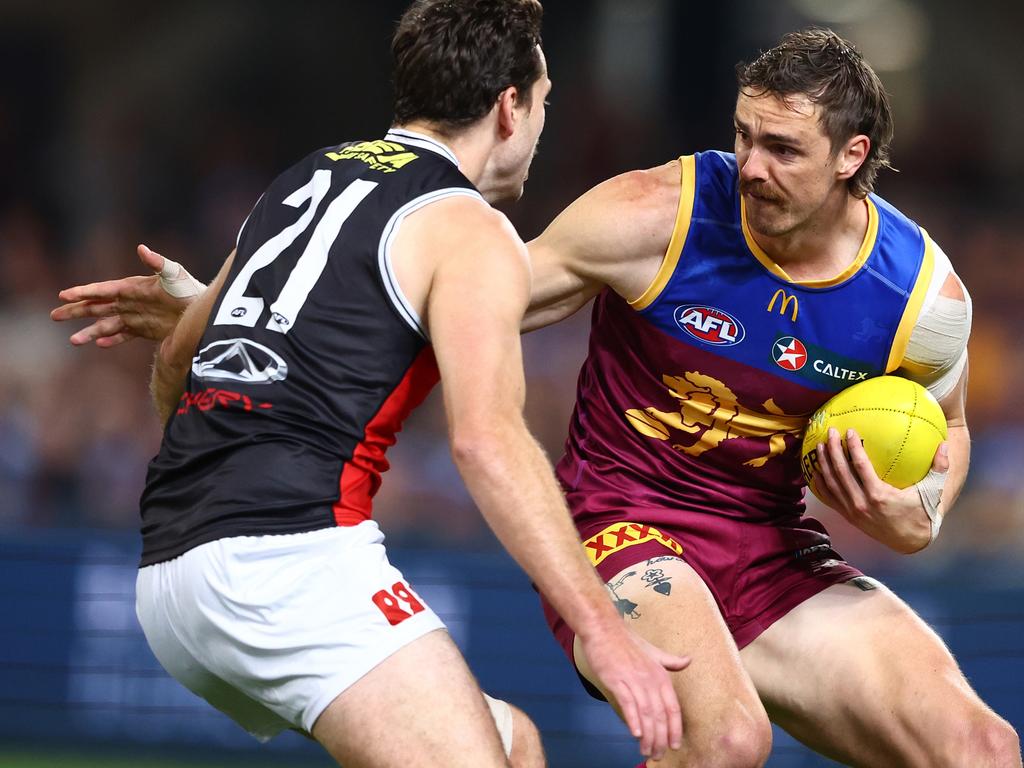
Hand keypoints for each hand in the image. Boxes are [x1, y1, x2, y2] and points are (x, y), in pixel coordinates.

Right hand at [50, 244, 203, 346]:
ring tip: (72, 340)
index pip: (102, 290)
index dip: (83, 292)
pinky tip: (100, 344)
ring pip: (106, 325)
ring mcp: (135, 316)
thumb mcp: (174, 273)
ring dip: (89, 331)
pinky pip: (124, 336)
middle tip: (54, 315)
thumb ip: (157, 262)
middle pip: (96, 307)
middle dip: (76, 311)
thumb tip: (141, 248)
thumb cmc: (188, 288)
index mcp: (131, 287)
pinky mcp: (144, 330)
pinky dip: (112, 340)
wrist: (201, 309)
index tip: (63, 295)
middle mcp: (129, 302)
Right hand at [577, 622, 688, 759]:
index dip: (675, 729)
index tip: (674, 745)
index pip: (673, 708)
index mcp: (661, 675)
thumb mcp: (654, 652)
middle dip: (661, 739)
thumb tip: (689, 660)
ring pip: (646, 714)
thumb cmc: (627, 642)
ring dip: (648, 736)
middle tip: (658, 755)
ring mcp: (634, 680)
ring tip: (646, 751)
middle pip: (660, 715)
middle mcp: (651, 679)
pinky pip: (628, 703)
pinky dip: (633, 719)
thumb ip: (671, 661)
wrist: (604, 628)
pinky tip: (635, 733)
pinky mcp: (617, 680)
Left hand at [813, 427, 948, 552]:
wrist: (911, 541)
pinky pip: (828, 497)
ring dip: (823, 463)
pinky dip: (819, 482)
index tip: (849, 431)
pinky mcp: (847, 516)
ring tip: (819, 444)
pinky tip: (815, 467)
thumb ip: (940, 468)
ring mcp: (852, 511)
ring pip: (830, 484)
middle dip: (832, 450)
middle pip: (840, 473)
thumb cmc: (923, 512)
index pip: (860, 467)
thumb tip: (945, 445)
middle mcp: (861, 504)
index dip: (852, 448)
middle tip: (830, 431)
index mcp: (879, 496)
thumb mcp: (932, 492)